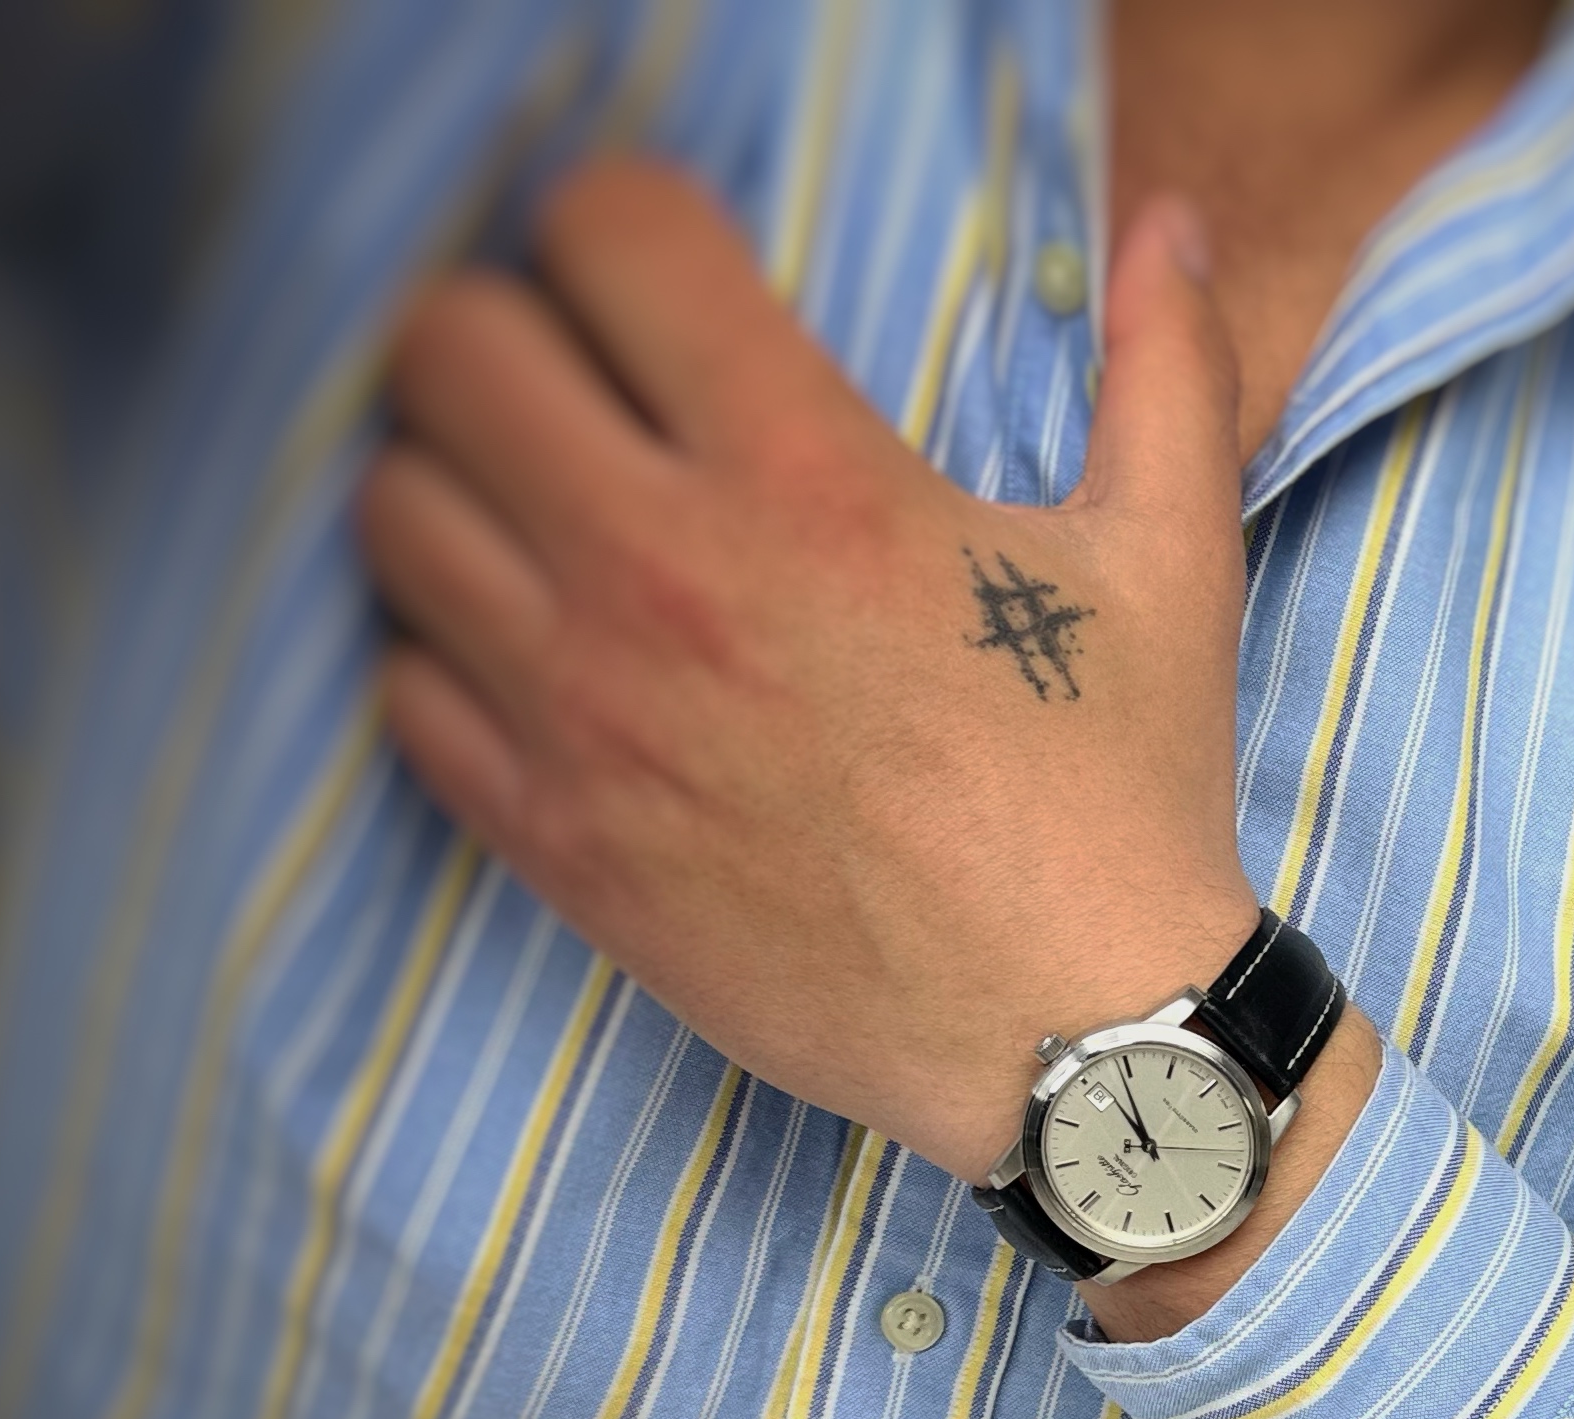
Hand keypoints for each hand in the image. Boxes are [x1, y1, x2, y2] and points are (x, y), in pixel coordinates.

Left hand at [359, 156, 1267, 1184]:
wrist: (1081, 1040)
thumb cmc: (1124, 794)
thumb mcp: (1169, 561)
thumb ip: (1167, 369)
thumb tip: (1176, 223)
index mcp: (810, 479)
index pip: (606, 236)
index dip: (623, 223)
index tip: (665, 272)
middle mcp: (666, 576)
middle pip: (450, 350)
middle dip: (506, 334)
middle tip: (576, 380)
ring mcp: (589, 716)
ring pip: (397, 515)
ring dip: (455, 486)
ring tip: (541, 514)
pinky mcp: (558, 843)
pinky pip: (406, 693)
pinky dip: (446, 655)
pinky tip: (538, 662)